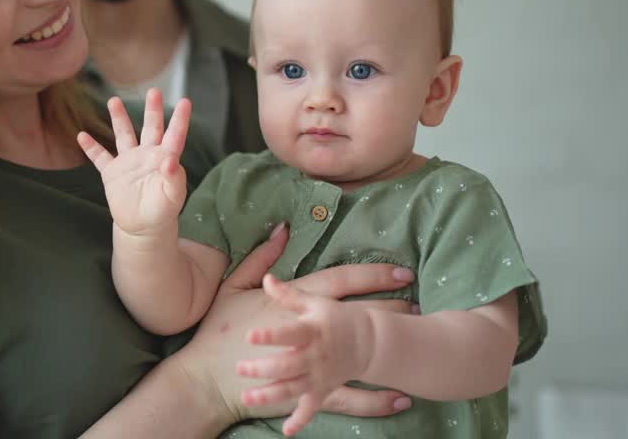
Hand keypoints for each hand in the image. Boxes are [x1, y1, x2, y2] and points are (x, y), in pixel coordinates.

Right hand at [77, 88, 190, 237]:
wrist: (143, 228)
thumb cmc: (162, 212)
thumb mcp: (172, 197)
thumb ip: (174, 178)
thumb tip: (171, 159)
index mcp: (165, 159)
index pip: (174, 136)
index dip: (180, 120)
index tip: (185, 102)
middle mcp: (147, 155)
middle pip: (150, 127)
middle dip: (152, 110)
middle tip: (154, 91)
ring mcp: (129, 162)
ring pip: (123, 135)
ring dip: (119, 119)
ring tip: (114, 101)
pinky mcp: (112, 173)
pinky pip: (100, 157)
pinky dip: (91, 147)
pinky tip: (81, 135)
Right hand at [172, 229, 415, 427]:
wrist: (206, 378)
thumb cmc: (216, 332)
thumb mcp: (234, 286)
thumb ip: (260, 257)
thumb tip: (283, 229)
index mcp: (293, 302)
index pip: (341, 282)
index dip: (372, 275)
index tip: (401, 271)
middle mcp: (308, 331)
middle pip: (360, 315)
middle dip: (392, 308)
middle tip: (420, 304)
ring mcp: (311, 362)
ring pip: (361, 356)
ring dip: (390, 352)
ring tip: (416, 347)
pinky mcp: (309, 390)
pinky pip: (350, 396)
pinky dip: (375, 398)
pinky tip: (399, 397)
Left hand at [237, 276, 375, 434]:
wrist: (368, 341)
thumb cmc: (335, 317)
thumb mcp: (314, 301)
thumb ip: (288, 294)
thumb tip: (268, 279)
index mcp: (310, 330)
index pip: (289, 333)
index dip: (271, 335)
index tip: (250, 336)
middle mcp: (314, 355)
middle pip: (287, 365)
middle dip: (264, 368)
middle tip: (240, 368)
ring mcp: (318, 375)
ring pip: (293, 388)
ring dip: (271, 395)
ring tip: (247, 397)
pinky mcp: (322, 390)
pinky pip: (311, 408)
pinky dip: (300, 420)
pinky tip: (286, 430)